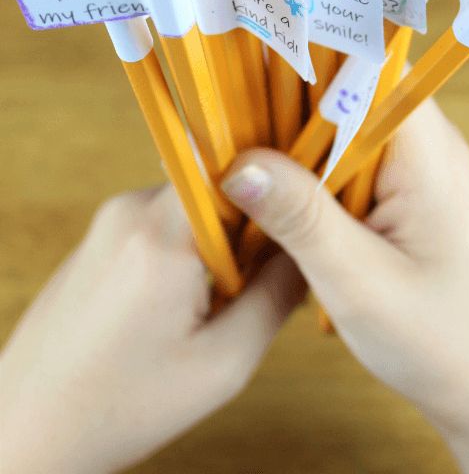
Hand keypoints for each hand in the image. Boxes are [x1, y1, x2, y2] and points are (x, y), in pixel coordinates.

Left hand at [0, 185, 303, 473]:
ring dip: (216, 240)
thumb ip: (277, 296)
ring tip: (213, 301)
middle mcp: (130, 210)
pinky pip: (162, 220)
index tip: (295, 226)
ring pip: (192, 204)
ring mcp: (110, 219)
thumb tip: (312, 248)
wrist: (27, 427)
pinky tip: (178, 303)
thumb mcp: (223, 364)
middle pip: (217, 186)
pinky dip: (186, 248)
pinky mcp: (100, 234)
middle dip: (248, 225)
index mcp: (162, 236)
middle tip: (255, 280)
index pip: (237, 170)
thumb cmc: (122, 406)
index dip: (276, 191)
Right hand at [221, 98, 468, 472]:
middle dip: (283, 107)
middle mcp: (424, 146)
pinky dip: (310, 177)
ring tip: (238, 163)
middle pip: (344, 93)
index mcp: (425, 148)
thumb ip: (298, 215)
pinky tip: (277, 201)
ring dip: (293, 148)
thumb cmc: (444, 342)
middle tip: (222, 128)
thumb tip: (234, 162)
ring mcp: (416, 171)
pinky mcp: (405, 198)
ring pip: (340, 132)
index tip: (240, 67)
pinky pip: (348, 166)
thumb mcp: (358, 280)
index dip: (303, 54)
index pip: (363, 65)